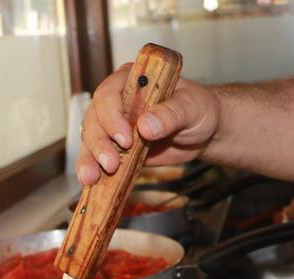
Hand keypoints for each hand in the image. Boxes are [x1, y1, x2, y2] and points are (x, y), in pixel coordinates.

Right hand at [76, 63, 220, 184]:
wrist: (204, 132)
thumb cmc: (198, 109)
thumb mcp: (191, 107)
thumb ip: (170, 114)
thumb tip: (146, 125)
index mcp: (132, 81)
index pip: (109, 94)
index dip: (112, 116)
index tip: (126, 138)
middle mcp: (117, 101)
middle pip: (94, 119)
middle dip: (99, 143)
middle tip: (111, 163)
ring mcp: (114, 126)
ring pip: (91, 139)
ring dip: (89, 159)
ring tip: (91, 178)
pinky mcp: (116, 148)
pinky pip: (98, 158)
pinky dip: (93, 169)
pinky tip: (90, 182)